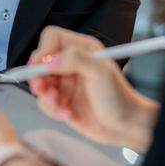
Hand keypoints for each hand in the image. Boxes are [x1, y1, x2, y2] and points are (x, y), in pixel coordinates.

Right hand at [28, 26, 158, 150]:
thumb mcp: (100, 73)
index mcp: (81, 49)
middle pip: (40, 61)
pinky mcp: (61, 100)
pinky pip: (44, 102)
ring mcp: (64, 82)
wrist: (126, 127)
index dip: (43, 50)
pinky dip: (52, 109)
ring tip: (58, 104)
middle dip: (38, 76)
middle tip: (41, 88)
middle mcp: (70, 63)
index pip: (52, 38)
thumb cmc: (120, 99)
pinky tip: (67, 113)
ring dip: (46, 96)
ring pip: (39, 83)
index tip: (41, 66)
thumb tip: (49, 60)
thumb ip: (74, 60)